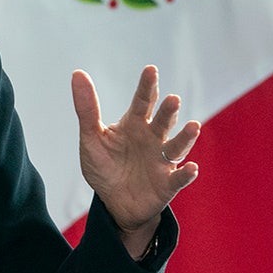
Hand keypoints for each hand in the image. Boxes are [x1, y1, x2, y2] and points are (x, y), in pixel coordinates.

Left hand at [72, 66, 199, 255]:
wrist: (113, 203)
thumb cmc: (104, 166)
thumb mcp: (91, 138)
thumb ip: (87, 109)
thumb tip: (77, 73)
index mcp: (135, 124)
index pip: (143, 101)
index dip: (147, 86)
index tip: (151, 70)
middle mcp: (153, 138)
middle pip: (163, 121)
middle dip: (168, 111)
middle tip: (173, 99)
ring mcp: (162, 160)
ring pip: (177, 146)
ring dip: (186, 137)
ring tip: (194, 126)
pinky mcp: (167, 183)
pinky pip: (178, 178)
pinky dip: (186, 174)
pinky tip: (191, 168)